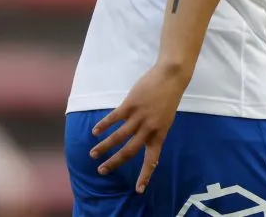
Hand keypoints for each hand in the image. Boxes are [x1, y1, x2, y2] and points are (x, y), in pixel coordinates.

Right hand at [89, 63, 188, 192]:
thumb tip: (140, 141)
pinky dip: (103, 126)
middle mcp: (149, 128)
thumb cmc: (168, 97)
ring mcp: (139, 117)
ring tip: (93, 154)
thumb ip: (153, 130)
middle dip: (114, 163)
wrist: (171, 76)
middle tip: (101, 171)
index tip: (139, 189)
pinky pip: (114, 119)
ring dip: (104, 146)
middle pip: (129, 151)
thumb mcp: (166, 118)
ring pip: (118, 137)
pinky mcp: (131, 105)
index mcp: (160, 133)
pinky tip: (95, 131)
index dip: (145, 175)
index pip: (152, 159)